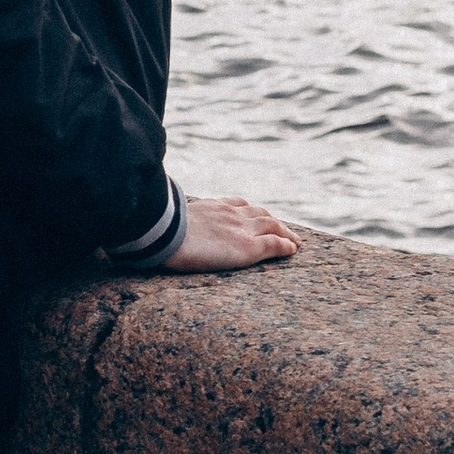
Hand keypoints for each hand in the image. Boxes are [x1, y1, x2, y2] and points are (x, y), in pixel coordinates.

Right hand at [161, 194, 300, 273]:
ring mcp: (242, 228)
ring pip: (272, 225)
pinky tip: (293, 249)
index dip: (250, 211)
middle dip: (272, 220)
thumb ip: (175, 217)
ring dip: (285, 232)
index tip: (255, 215)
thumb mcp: (170, 218)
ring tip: (294, 240)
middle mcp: (231, 213)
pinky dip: (286, 245)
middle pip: (259, 213)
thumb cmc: (160, 232)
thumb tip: (160, 222)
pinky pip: (274, 244)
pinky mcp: (248, 247)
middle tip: (281, 228)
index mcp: (212, 206)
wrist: (167, 236)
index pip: (238, 204)